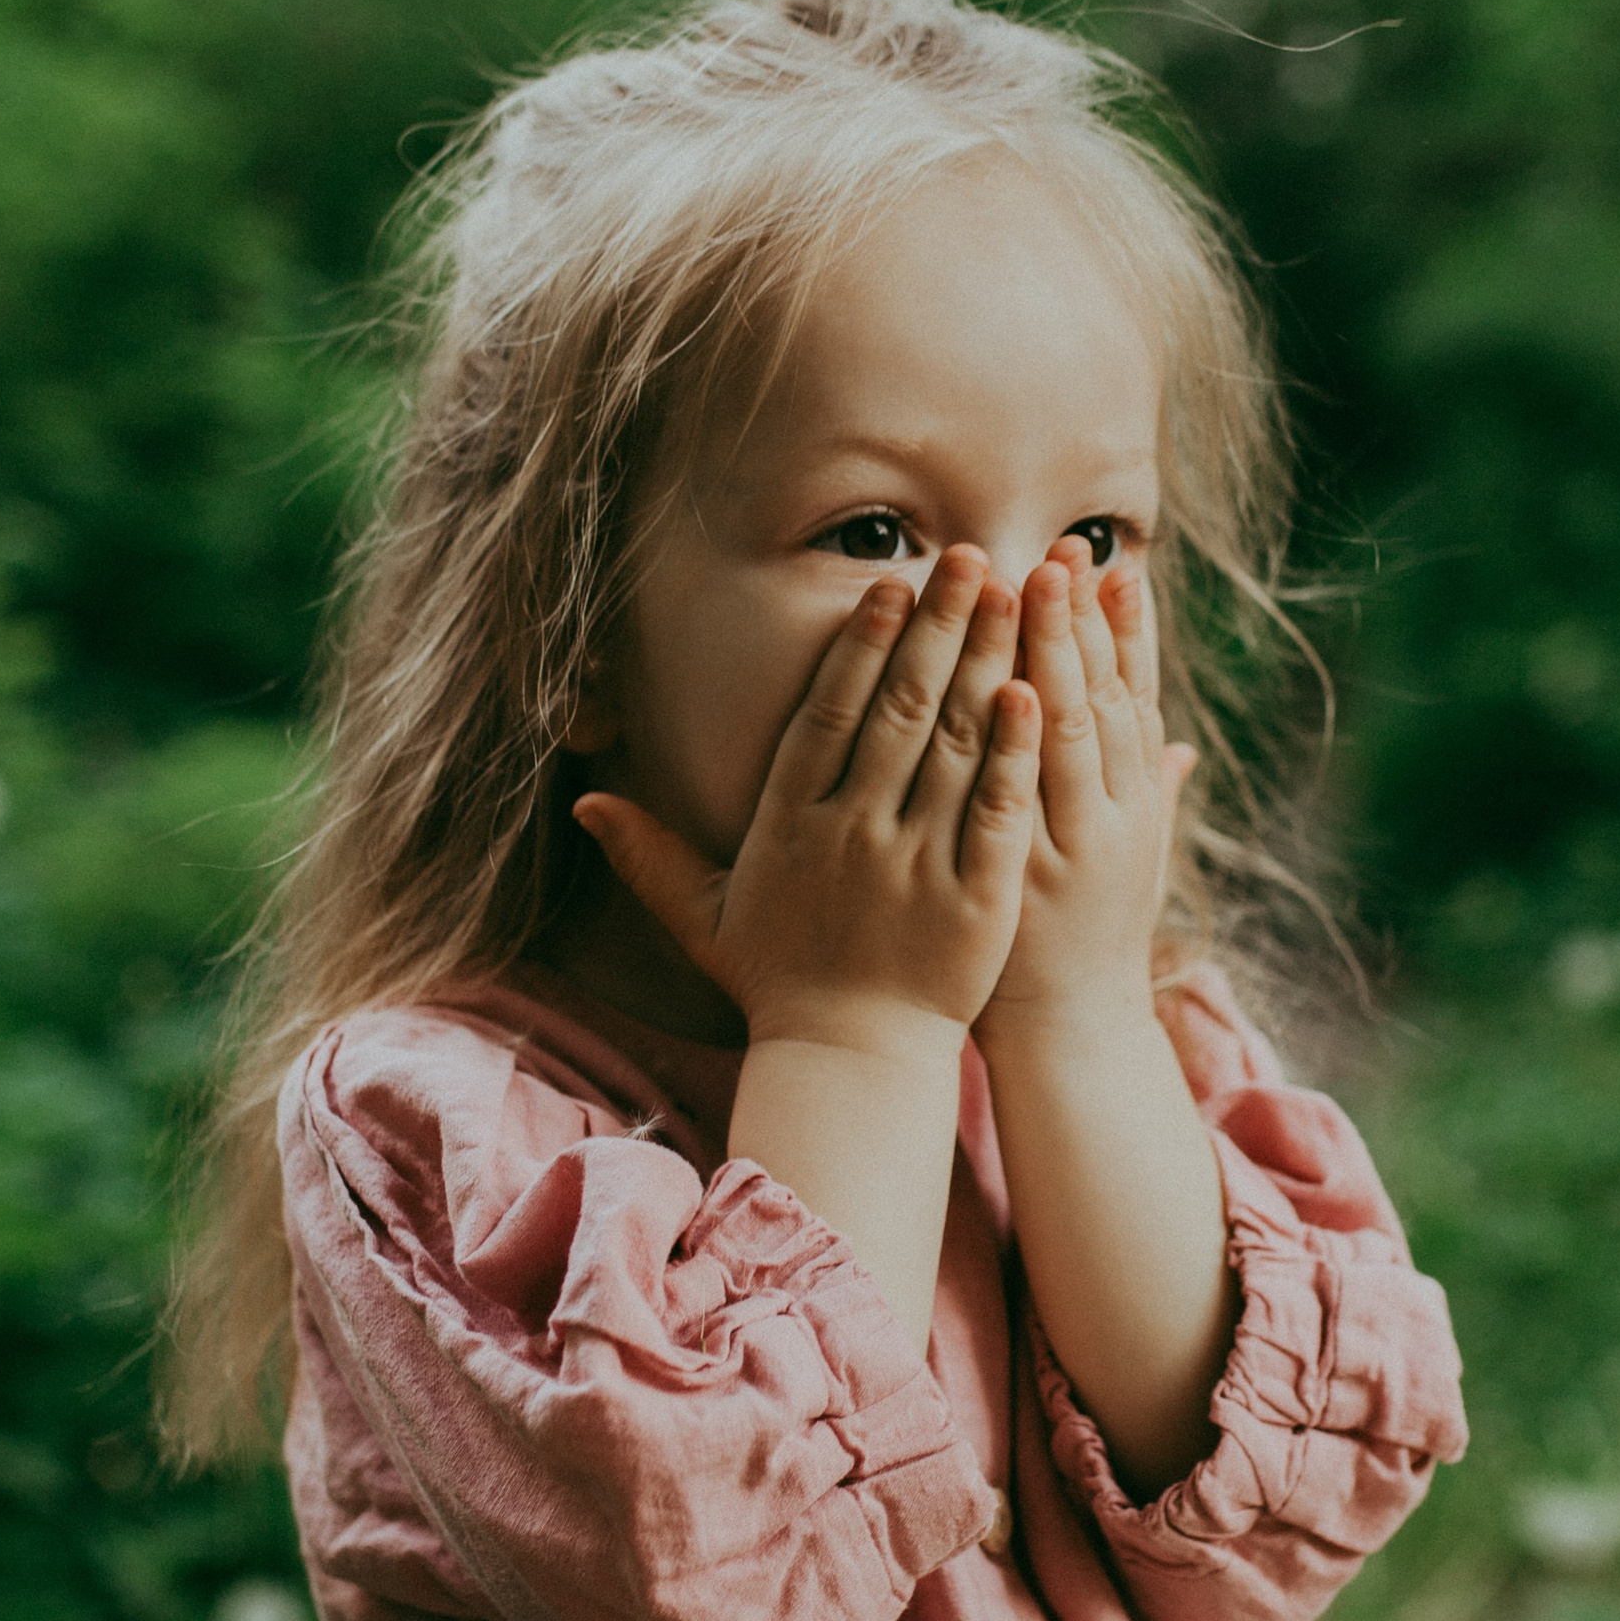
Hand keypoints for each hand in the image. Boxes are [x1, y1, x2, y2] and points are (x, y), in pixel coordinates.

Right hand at [573, 547, 1040, 1058]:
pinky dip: (1014, 751)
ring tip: (1017, 596)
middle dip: (939, 628)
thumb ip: (648, 853)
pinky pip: (996, 810)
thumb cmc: (779, 984)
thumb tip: (585, 799)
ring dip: (987, 664)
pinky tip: (1034, 692)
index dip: (861, 647)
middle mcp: (853, 835)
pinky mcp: (974, 899)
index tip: (892, 585)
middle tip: (973, 556)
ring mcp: (916, 865)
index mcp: (790, 828)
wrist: (850, 1064)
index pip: (829, 717)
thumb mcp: (702, 918)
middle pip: (900, 712)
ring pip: (956, 747)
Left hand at [977, 541, 1191, 1051]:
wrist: (1067, 1034)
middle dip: (1083, 621)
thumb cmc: (1089, 943)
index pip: (1134, 696)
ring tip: (1030, 584)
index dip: (1124, 629)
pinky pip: (1022, 794)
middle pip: (1101, 699)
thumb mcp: (1134, 864)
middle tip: (1062, 550)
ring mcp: (1067, 844)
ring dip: (1053, 652)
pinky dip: (1024, 741)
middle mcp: (1112, 815)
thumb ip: (1150, 797)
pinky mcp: (1021, 875)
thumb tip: (1180, 746)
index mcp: (1135, 804)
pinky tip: (1015, 686)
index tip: (1108, 562)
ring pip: (1067, 732)